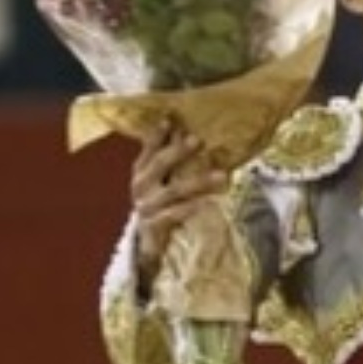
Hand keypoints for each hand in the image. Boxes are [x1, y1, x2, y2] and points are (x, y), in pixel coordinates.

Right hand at [130, 126, 226, 282]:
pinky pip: (174, 214)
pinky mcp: (153, 226)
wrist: (146, 244)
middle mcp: (140, 186)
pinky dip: (192, 207)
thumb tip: (185, 130)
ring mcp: (146, 206)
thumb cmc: (158, 205)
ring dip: (198, 181)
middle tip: (198, 140)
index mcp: (141, 171)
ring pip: (174, 190)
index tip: (171, 119)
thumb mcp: (161, 181)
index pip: (149, 149)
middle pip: (159, 165)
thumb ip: (169, 160)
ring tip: (222, 176)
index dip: (158, 135)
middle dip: (178, 152)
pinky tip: (210, 202)